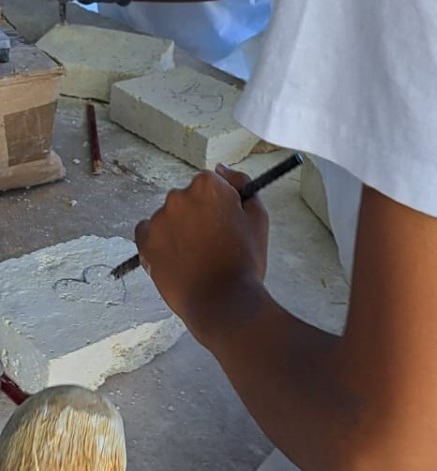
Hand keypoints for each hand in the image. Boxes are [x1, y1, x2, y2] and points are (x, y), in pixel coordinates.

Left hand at [135, 166, 268, 342]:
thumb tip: (222, 168)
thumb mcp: (257, 218)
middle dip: (198, 215)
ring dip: (179, 229)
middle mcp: (178, 196)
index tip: (225, 225)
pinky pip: (147, 233)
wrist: (222, 302)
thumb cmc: (245, 260)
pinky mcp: (144, 242)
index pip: (210, 184)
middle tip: (213, 244)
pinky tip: (177, 259)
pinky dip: (159, 242)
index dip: (220, 205)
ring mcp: (158, 219)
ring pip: (169, 217)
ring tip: (196, 258)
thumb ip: (242, 184)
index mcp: (207, 185)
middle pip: (187, 199)